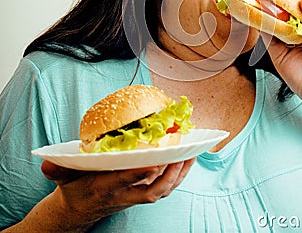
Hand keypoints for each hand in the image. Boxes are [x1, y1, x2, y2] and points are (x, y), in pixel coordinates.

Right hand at [41, 157, 195, 227]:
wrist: (79, 210)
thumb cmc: (74, 189)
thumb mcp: (63, 178)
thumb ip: (57, 169)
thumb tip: (46, 164)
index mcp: (105, 187)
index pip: (125, 180)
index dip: (140, 172)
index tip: (154, 160)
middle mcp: (124, 195)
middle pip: (152, 189)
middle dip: (170, 174)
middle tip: (183, 153)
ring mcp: (134, 196)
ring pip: (162, 190)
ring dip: (179, 174)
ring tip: (192, 153)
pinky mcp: (141, 194)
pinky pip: (165, 188)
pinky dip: (178, 175)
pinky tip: (187, 161)